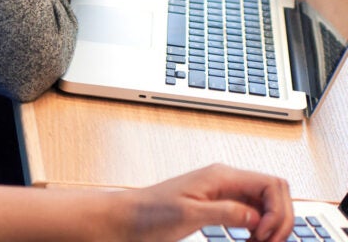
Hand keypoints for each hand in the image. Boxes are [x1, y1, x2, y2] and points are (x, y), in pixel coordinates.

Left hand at [120, 163, 292, 241]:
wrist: (130, 216)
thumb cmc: (152, 212)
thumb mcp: (189, 214)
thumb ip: (224, 213)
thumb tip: (257, 217)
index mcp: (221, 176)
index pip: (272, 184)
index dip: (279, 212)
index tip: (266, 236)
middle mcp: (225, 180)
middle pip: (274, 192)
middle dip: (280, 219)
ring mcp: (222, 191)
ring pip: (264, 203)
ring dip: (270, 225)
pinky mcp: (217, 204)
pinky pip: (250, 212)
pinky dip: (258, 228)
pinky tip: (249, 241)